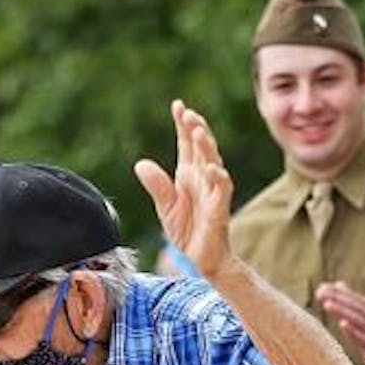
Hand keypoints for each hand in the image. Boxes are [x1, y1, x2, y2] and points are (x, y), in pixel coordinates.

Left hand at [133, 99, 234, 278]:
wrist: (202, 259)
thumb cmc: (187, 231)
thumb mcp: (165, 207)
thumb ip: (156, 185)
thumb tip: (141, 164)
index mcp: (189, 174)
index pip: (187, 143)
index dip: (183, 124)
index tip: (178, 105)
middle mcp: (203, 178)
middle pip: (202, 147)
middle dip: (196, 128)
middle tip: (188, 113)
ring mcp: (213, 190)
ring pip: (214, 162)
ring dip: (207, 146)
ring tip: (198, 131)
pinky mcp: (220, 207)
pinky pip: (223, 188)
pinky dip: (218, 176)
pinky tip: (211, 167)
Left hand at [314, 280, 364, 364]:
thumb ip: (351, 299)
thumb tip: (338, 283)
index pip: (351, 296)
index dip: (336, 292)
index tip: (321, 287)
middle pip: (352, 305)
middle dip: (336, 298)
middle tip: (320, 293)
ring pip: (355, 318)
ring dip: (341, 311)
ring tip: (327, 304)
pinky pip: (361, 336)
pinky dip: (352, 330)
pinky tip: (342, 324)